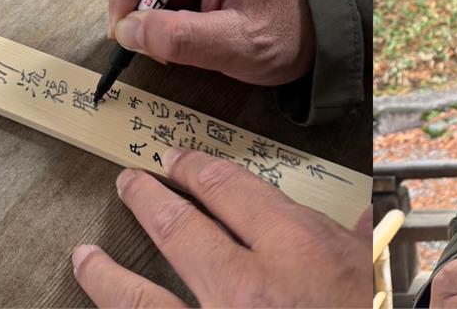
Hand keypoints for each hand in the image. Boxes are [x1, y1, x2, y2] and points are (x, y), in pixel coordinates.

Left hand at [71, 147, 370, 306]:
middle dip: (148, 199)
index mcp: (297, 253)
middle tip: (130, 185)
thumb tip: (361, 212)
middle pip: (179, 229)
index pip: (231, 191)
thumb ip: (356, 241)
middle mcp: (246, 289)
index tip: (179, 162)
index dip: (197, 169)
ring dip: (106, 273)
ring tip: (85, 256)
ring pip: (139, 299)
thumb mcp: (371, 278)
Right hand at [106, 0, 314, 85]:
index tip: (130, 27)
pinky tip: (192, 44)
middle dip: (138, 9)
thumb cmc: (296, 30)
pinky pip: (165, 1)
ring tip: (183, 49)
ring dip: (153, 22)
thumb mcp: (241, 42)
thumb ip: (184, 38)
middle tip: (159, 46)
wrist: (328, 33)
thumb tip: (128, 32)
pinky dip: (166, 26)